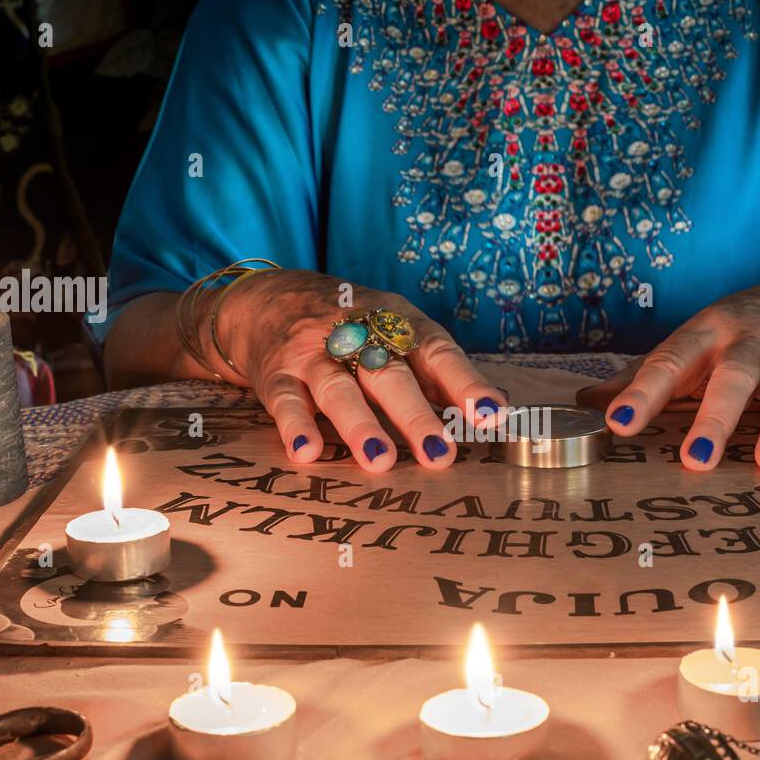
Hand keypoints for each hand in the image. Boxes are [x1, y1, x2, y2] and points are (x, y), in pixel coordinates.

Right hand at [216, 270, 505, 471]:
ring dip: (359, 425)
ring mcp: (313, 355)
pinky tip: (307, 452)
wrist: (268, 298)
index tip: (491, 414)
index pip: (435, 352)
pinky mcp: (276, 374)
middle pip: (388, 375)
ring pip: (337, 390)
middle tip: (439, 453)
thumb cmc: (351, 327)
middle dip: (414, 414)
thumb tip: (485, 411)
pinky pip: (285, 401)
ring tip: (379, 461)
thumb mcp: (394, 332)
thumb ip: (433, 372)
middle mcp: (356, 337)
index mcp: (395, 325)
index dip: (464, 383)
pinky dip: (295, 426)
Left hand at [578, 277, 759, 472]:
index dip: (644, 392)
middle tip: (698, 458)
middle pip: (733, 376)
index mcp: (709, 334)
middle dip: (716, 416)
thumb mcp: (695, 343)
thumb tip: (583, 404)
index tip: (619, 424)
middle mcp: (754, 341)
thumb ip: (645, 375)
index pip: (671, 361)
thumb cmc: (745, 331)